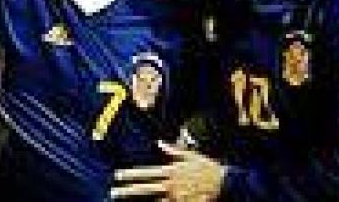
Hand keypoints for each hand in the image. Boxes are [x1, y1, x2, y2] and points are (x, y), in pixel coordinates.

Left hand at [112, 141, 226, 200]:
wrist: (225, 183)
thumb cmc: (207, 168)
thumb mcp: (191, 155)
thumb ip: (173, 150)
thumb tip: (160, 143)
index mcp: (171, 171)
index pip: (146, 173)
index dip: (131, 175)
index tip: (117, 176)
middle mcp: (172, 185)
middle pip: (145, 189)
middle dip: (128, 191)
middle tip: (114, 192)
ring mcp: (177, 197)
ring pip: (155, 201)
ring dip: (142, 201)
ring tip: (126, 201)